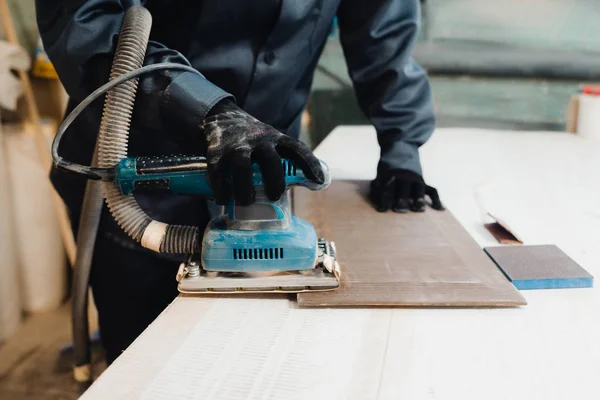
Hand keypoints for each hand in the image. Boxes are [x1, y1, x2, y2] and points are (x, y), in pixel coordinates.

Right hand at [201, 100, 323, 204]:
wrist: (222, 118)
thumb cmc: (255, 140)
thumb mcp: (273, 143)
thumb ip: (289, 161)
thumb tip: (315, 185)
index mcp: (276, 139)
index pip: (297, 149)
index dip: (310, 164)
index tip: (319, 180)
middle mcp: (258, 141)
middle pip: (270, 161)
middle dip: (275, 181)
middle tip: (275, 197)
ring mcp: (237, 147)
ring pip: (242, 168)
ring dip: (245, 190)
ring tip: (247, 202)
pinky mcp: (217, 153)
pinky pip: (218, 173)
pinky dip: (222, 190)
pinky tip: (224, 200)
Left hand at [369, 168, 443, 212]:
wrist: (400, 152)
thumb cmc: (386, 171)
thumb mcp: (379, 176)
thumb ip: (378, 188)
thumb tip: (377, 202)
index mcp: (391, 176)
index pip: (387, 189)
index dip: (384, 199)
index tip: (381, 210)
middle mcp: (405, 178)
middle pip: (404, 190)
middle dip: (401, 200)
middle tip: (398, 210)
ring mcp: (416, 180)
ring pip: (419, 189)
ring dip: (419, 199)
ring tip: (419, 210)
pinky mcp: (423, 183)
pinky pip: (432, 191)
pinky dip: (436, 200)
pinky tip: (440, 210)